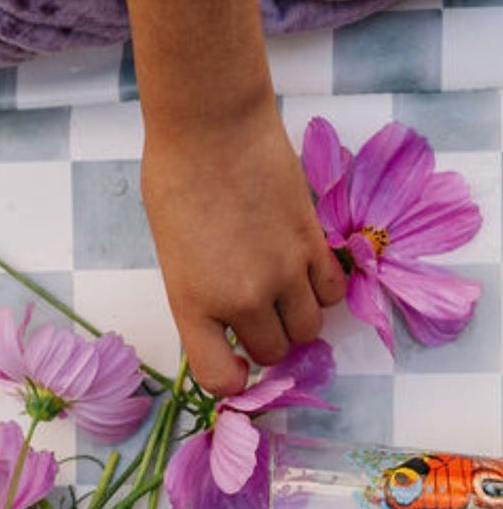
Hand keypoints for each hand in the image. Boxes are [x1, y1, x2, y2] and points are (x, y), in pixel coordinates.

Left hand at [142, 99, 345, 396]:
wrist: (211, 128)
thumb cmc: (175, 183)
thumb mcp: (173, 254)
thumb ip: (201, 295)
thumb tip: (228, 322)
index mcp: (193, 304)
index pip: (221, 379)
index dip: (232, 379)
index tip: (234, 364)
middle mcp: (241, 298)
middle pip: (275, 352)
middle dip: (267, 342)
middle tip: (256, 318)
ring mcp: (284, 272)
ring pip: (311, 327)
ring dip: (297, 319)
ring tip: (281, 293)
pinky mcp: (314, 242)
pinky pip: (335, 291)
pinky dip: (323, 290)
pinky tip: (305, 271)